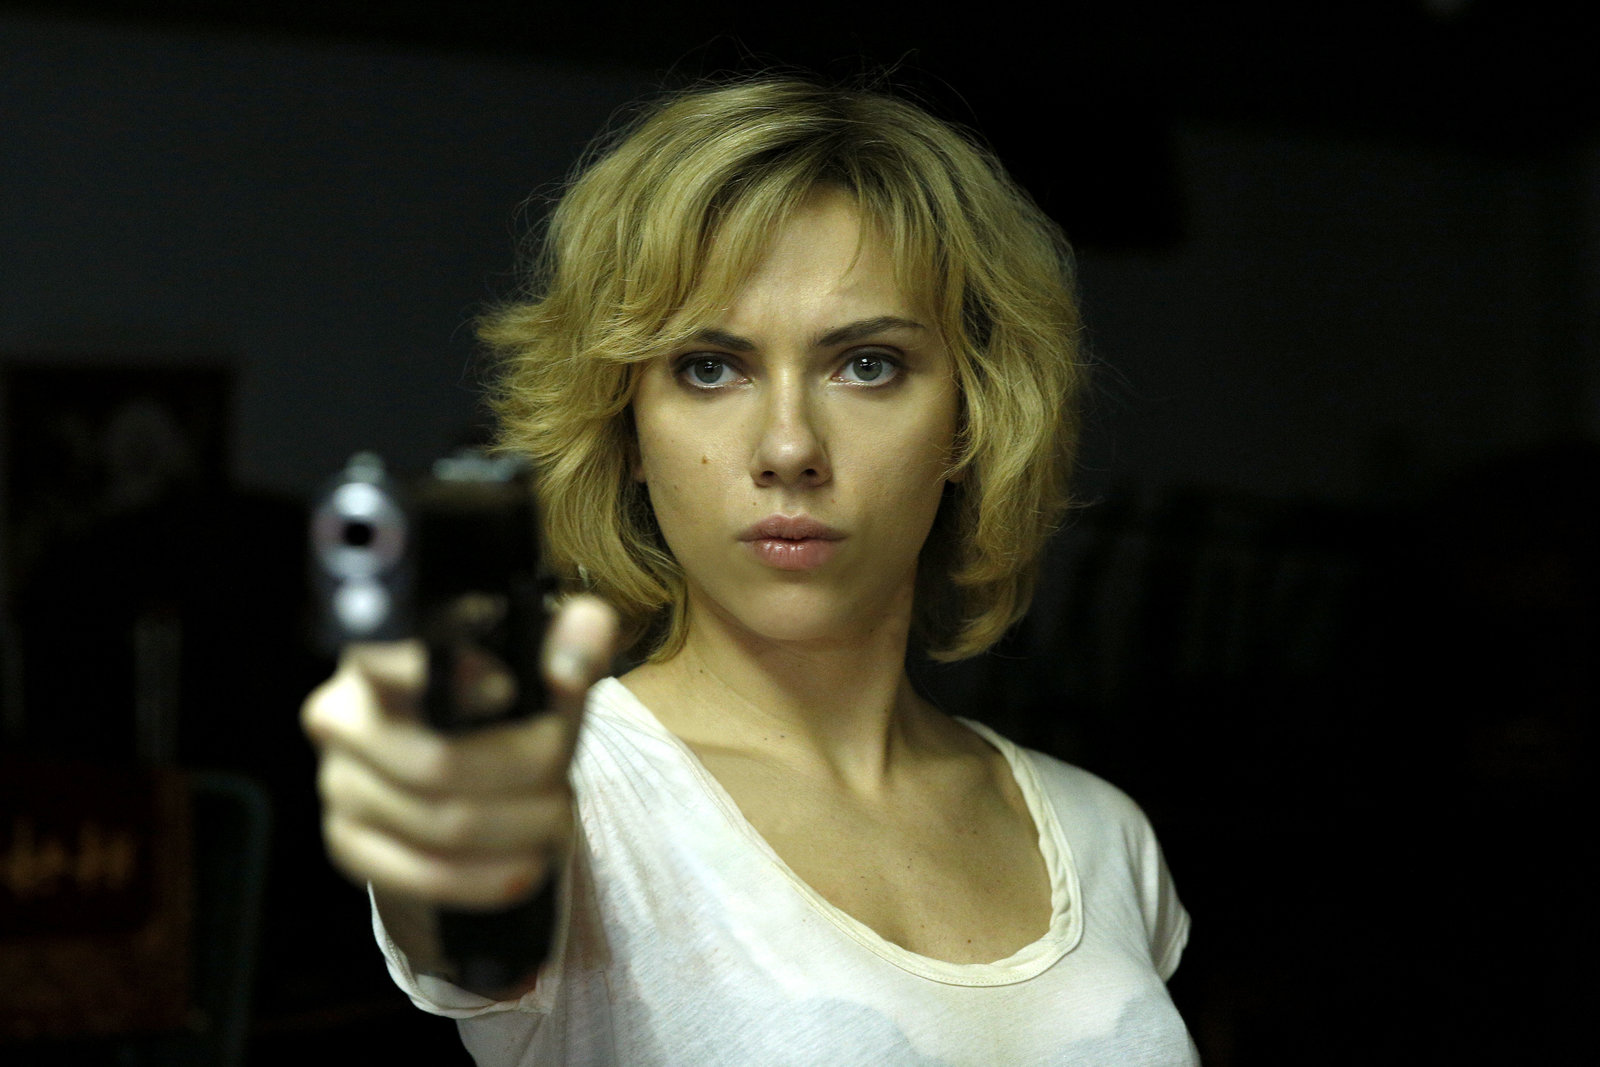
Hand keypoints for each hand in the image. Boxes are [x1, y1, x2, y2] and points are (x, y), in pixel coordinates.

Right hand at [302, 595, 618, 909]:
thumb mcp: (545, 681)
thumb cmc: (506, 719)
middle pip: (439, 761)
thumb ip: (571, 647)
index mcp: (384, 655)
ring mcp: (339, 783)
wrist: (471, 790)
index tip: (507, 690)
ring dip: (520, 827)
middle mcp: (344, 715)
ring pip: (442, 823)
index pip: (389, 657)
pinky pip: (425, 874)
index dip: (450, 678)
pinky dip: (490, 876)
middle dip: (523, 776)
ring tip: (553, 817)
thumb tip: (586, 628)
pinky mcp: (348, 845)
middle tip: (562, 777)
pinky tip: (525, 864)